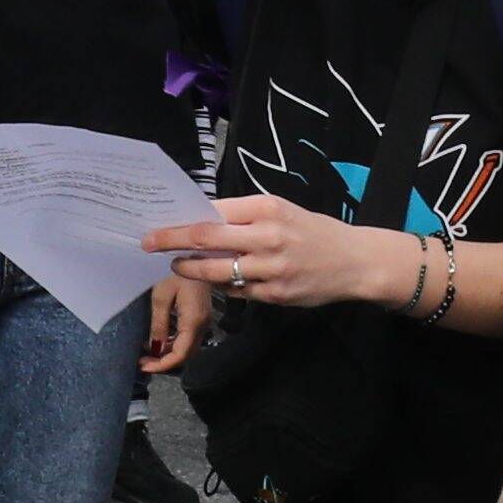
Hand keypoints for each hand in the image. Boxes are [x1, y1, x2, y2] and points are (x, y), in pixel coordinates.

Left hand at [141, 272, 210, 374]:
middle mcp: (203, 325)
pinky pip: (189, 338)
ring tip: (146, 353)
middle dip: (163, 362)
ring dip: (168, 354)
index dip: (161, 365)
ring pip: (188, 348)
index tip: (143, 366)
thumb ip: (158, 324)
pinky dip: (173, 344)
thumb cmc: (176, 270)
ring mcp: (204, 321)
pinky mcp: (202, 316)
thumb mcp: (161, 296)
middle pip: (185, 355)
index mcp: (194, 321)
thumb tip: (154, 348)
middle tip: (142, 362)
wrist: (198, 254)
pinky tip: (158, 340)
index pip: (180, 355)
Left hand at [142, 193, 404, 315]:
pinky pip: (236, 291)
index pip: (213, 212)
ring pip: (216, 271)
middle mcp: (268, 236)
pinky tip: (216, 281)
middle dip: (171, 241)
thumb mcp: (283, 211)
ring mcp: (271, 268)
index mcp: (268, 208)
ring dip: (191, 269)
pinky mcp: (274, 294)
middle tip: (147, 243)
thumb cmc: (314, 232)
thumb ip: (246, 215)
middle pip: (206, 238)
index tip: (159, 222)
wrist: (355, 262)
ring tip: (177, 266)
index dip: (182, 219)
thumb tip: (203, 219)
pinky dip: (221, 286)